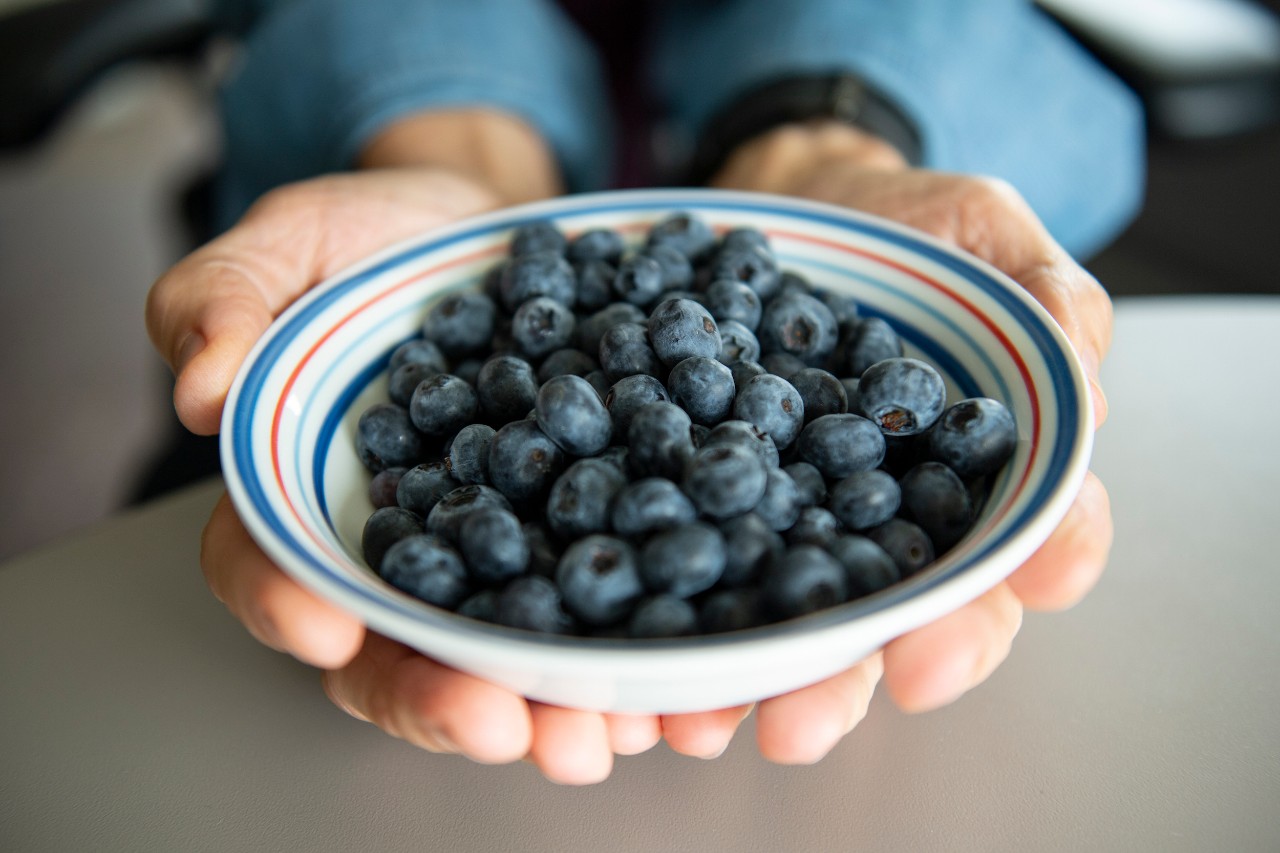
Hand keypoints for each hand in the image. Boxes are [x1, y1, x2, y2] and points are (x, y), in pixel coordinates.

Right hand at [148, 162, 857, 782]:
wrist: (497, 229)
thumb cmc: (376, 239)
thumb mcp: (291, 243)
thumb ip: (226, 299)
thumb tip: (202, 388)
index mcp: (310, 499)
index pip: (275, 569)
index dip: (292, 606)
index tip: (332, 632)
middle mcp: (407, 548)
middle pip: (408, 649)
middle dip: (451, 700)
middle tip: (511, 729)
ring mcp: (502, 550)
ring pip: (516, 651)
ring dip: (561, 704)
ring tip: (612, 731)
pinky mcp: (585, 536)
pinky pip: (611, 598)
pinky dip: (646, 642)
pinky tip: (685, 674)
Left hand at [709, 121, 1114, 727]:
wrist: (796, 201)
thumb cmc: (910, 228)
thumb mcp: (990, 235)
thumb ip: (1046, 299)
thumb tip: (1085, 395)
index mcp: (970, 485)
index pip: (989, 576)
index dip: (970, 628)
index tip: (927, 663)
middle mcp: (880, 524)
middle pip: (870, 626)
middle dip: (838, 683)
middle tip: (797, 726)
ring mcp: (786, 517)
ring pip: (771, 617)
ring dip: (734, 679)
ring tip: (692, 720)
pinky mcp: (702, 495)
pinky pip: (682, 557)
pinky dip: (656, 605)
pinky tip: (627, 649)